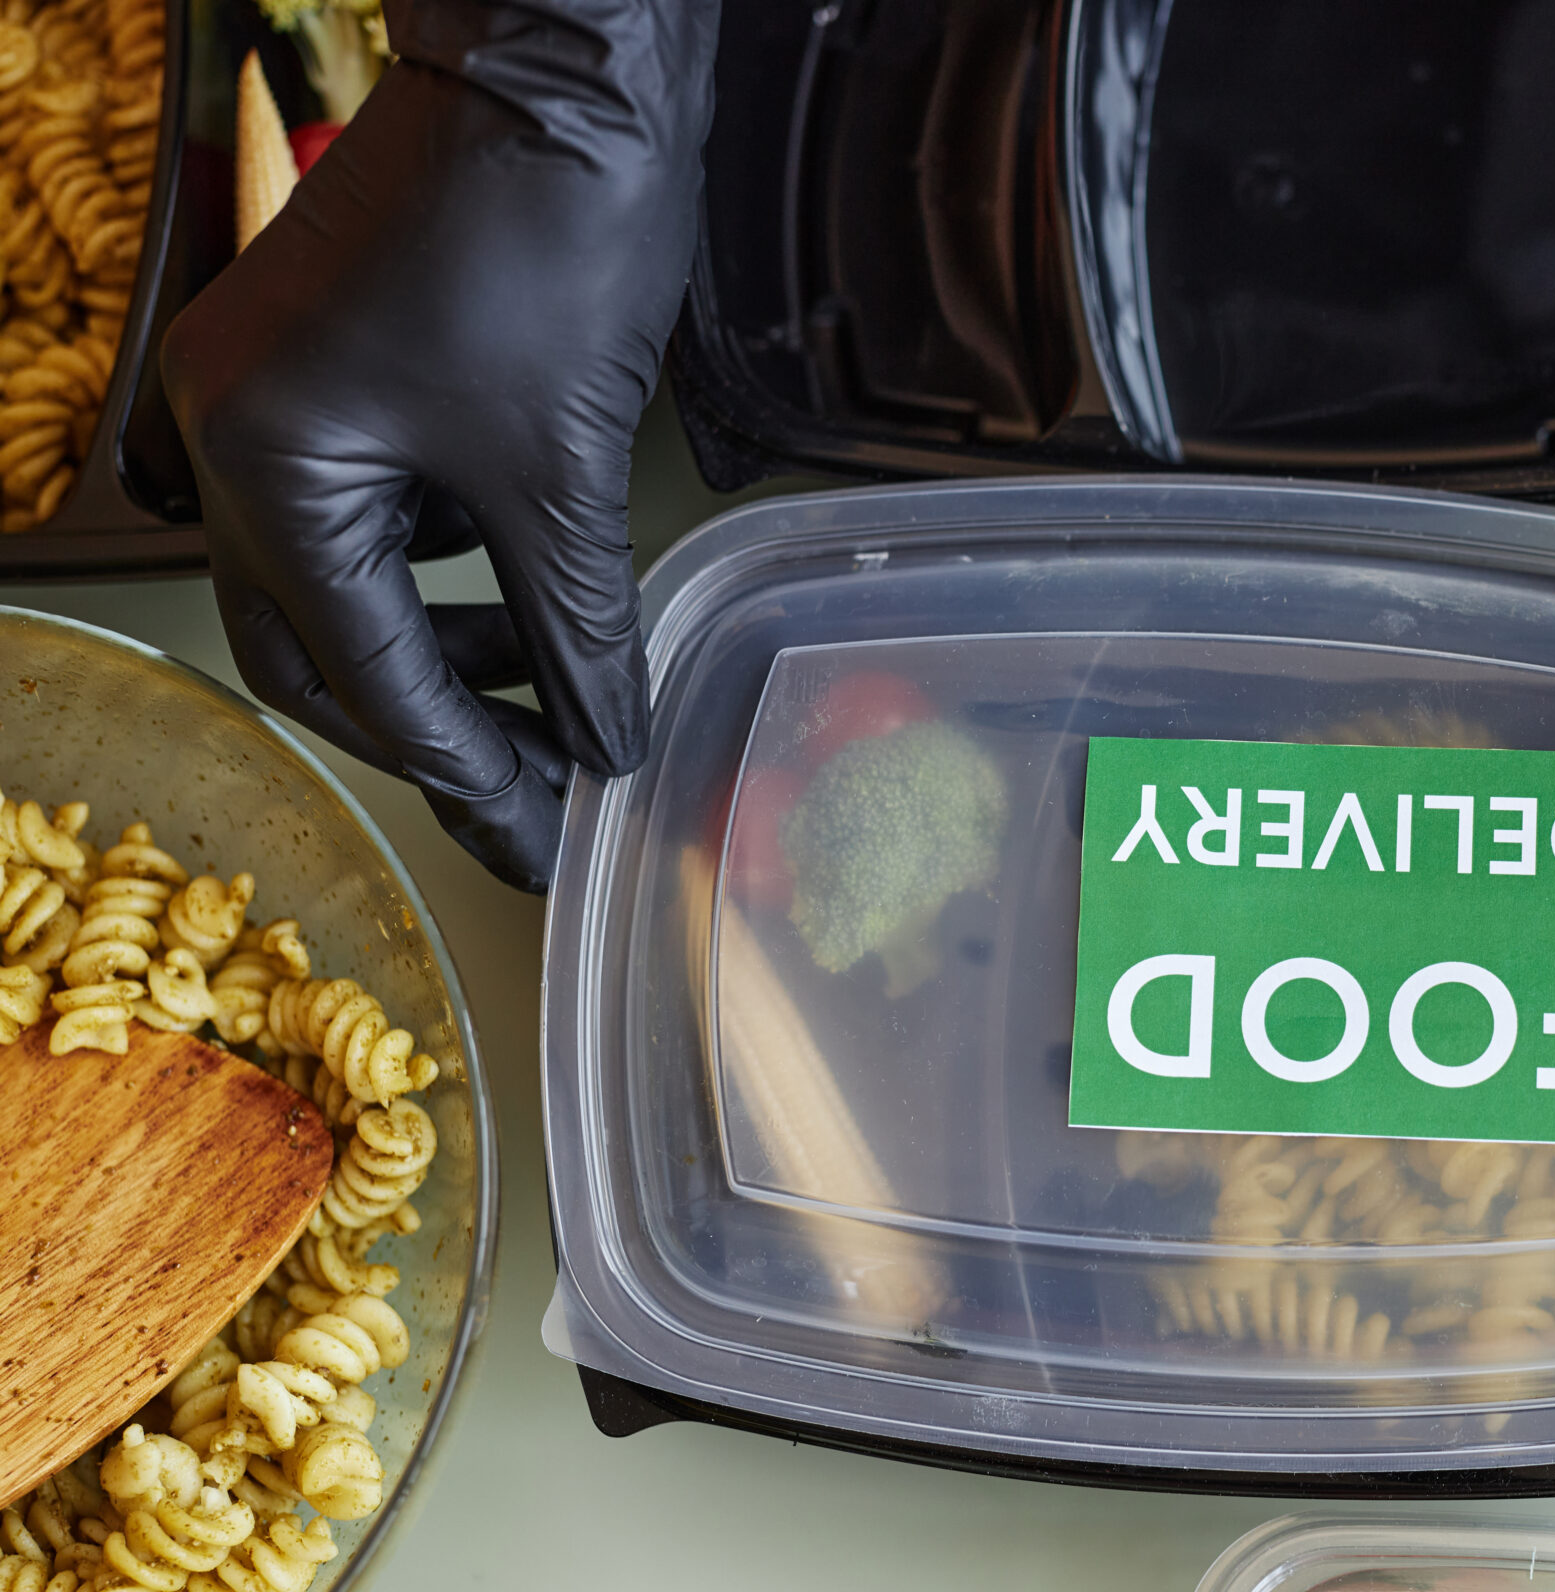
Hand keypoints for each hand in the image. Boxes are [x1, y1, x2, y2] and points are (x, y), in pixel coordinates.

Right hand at [161, 0, 716, 890]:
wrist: (565, 65)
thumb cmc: (548, 231)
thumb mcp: (566, 465)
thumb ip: (580, 626)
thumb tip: (607, 741)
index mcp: (268, 461)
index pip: (364, 674)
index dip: (465, 772)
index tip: (542, 840)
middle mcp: (237, 430)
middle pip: (321, 645)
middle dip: (438, 724)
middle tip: (540, 791)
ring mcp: (275, 391)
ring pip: (347, 579)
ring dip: (448, 645)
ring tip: (555, 691)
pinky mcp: (332, 364)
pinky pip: (371, 507)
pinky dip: (446, 567)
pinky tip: (526, 595)